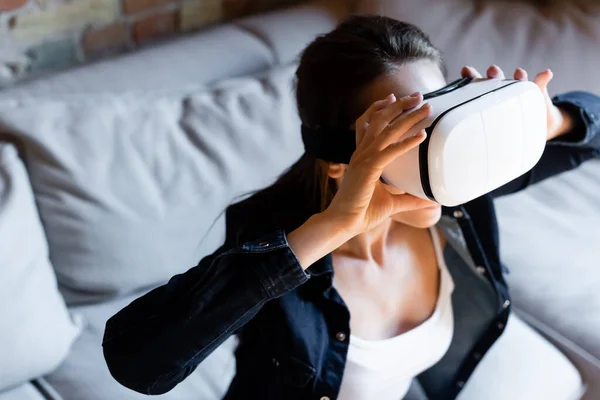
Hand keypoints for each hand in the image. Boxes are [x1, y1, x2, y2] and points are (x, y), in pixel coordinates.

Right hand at [324, 92, 434, 236]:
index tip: (393, 98)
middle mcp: (361, 153)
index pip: (366, 125)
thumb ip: (409, 200)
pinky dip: (407, 142)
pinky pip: (390, 151)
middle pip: (378, 120)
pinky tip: (422, 136)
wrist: (343, 224)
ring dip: (407, 116)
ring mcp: (363, 159)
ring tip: (425, 107)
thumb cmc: (361, 214)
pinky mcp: (368, 169)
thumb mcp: (391, 203)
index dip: (378, 109)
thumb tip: (429, 201)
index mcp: (361, 157)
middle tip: (417, 96)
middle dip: (398, 105)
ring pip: (386, 130)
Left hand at [461, 65, 572, 139]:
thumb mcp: (499, 130)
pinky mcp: (537, 91)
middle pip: (498, 80)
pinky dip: (544, 77)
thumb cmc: (510, 129)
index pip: (479, 87)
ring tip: (519, 73)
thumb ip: (486, 123)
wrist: (537, 127)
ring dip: (518, 76)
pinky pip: (541, 82)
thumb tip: (485, 117)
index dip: (471, 78)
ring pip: (518, 80)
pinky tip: (546, 73)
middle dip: (494, 75)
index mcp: (491, 100)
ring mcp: (521, 91)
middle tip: (493, 71)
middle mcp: (505, 92)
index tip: (466, 71)